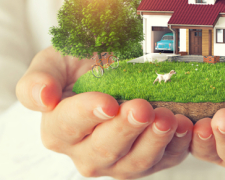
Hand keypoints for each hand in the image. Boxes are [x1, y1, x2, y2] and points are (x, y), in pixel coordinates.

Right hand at [16, 46, 192, 178]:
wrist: (109, 74)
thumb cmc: (80, 69)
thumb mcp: (53, 63)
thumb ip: (38, 80)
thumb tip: (43, 98)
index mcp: (59, 129)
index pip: (69, 125)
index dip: (88, 114)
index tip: (108, 102)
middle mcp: (86, 153)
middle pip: (105, 149)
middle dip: (126, 129)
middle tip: (142, 108)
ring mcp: (119, 161)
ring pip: (135, 163)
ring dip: (154, 141)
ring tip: (168, 118)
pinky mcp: (147, 160)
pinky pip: (164, 160)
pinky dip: (177, 146)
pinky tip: (186, 127)